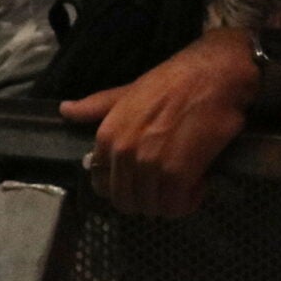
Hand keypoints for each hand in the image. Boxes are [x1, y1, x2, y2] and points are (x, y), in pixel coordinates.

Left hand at [59, 29, 258, 216]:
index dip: (125, 188)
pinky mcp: (179, 173)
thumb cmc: (176, 79)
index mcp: (108, 136)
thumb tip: (65, 110)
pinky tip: (200, 184)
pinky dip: (189, 201)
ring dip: (170, 202)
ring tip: (187, 183)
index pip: (102, 185)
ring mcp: (150, 165)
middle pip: (127, 201)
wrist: (215, 73)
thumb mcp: (130, 90)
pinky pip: (177, 204)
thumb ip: (98, 106)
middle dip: (148, 199)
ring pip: (152, 207)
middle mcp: (123, 154)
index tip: (144, 182)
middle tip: (170, 185)